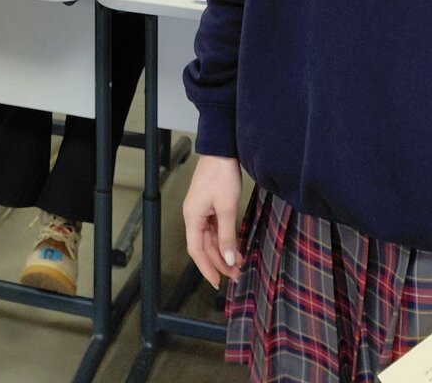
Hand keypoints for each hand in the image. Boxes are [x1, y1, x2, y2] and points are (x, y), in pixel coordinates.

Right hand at [183, 153, 243, 287]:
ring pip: (211, 238)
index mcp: (192, 217)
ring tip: (239, 264)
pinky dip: (225, 239)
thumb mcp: (227, 207)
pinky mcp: (209, 204)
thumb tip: (229, 260)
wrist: (222, 149)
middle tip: (236, 275)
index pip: (196, 250)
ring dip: (224, 251)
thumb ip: (227, 236)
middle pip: (204, 246)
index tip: (218, 283)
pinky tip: (236, 246)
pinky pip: (215, 228)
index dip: (206, 268)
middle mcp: (194, 216)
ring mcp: (201, 210)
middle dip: (220, 262)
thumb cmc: (221, 174)